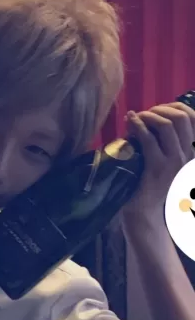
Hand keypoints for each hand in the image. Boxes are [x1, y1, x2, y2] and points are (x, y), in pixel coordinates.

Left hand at [121, 102, 194, 224]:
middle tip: (144, 114)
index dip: (174, 106)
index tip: (157, 109)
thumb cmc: (153, 186)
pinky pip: (148, 139)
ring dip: (148, 115)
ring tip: (136, 117)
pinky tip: (130, 121)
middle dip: (160, 109)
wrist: (147, 213)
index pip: (193, 117)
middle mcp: (191, 155)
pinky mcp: (158, 167)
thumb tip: (151, 118)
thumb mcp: (167, 161)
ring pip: (167, 124)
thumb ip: (165, 142)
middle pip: (181, 116)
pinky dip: (137, 125)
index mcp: (194, 152)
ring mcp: (176, 161)